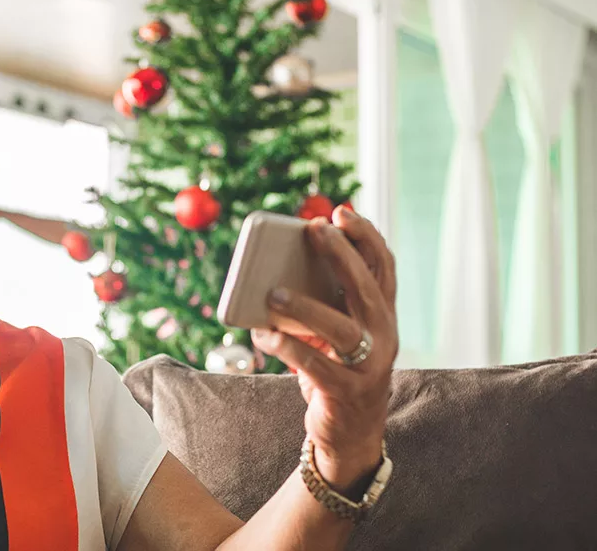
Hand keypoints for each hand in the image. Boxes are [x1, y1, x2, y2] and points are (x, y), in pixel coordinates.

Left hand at [250, 206, 397, 493]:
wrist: (352, 436)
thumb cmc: (337, 373)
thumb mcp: (336, 336)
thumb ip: (322, 305)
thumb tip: (277, 274)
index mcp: (382, 317)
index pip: (384, 268)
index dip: (367, 237)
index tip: (343, 212)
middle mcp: (383, 337)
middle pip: (367, 289)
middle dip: (341, 255)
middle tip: (315, 230)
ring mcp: (368, 366)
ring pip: (341, 328)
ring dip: (306, 307)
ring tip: (273, 291)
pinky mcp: (346, 392)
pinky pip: (314, 365)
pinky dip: (286, 348)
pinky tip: (262, 335)